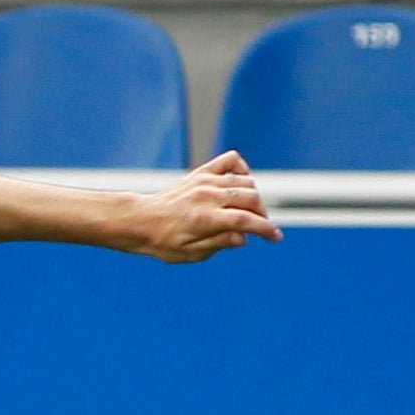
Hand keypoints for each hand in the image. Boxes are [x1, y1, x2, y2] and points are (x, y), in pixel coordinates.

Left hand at [120, 152, 281, 262]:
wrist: (139, 221)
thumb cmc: (162, 242)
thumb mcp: (189, 254)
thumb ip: (218, 244)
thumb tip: (244, 237)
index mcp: (204, 219)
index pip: (245, 221)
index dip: (265, 229)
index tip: (275, 237)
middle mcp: (207, 197)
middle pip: (251, 199)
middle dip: (262, 215)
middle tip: (259, 226)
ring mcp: (205, 181)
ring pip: (245, 183)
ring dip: (254, 198)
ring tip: (249, 212)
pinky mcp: (201, 173)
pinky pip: (231, 161)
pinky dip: (242, 170)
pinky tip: (240, 184)